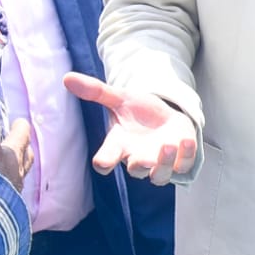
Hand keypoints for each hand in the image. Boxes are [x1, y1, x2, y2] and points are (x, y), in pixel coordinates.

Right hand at [0, 86, 34, 191]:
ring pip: (18, 176)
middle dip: (22, 148)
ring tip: (6, 167)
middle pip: (26, 156)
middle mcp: (15, 174)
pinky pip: (6, 194)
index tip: (17, 121)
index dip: (20, 127)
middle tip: (16, 142)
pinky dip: (2, 189)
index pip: (22, 135)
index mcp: (12, 155)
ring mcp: (10, 193)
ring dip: (13, 169)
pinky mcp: (2, 210)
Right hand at [64, 72, 197, 185]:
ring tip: (168, 145)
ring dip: (164, 163)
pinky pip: (183, 166)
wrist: (164, 117)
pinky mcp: (179, 161)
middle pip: (136, 171)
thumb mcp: (120, 98)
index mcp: (119, 146)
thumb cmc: (138, 112)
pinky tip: (187, 140)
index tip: (103, 162)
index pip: (106, 161)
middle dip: (140, 167)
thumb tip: (67, 77)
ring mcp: (159, 163)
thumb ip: (96, 91)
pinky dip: (186, 156)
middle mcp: (138, 159)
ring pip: (160, 176)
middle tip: (143, 159)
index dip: (104, 163)